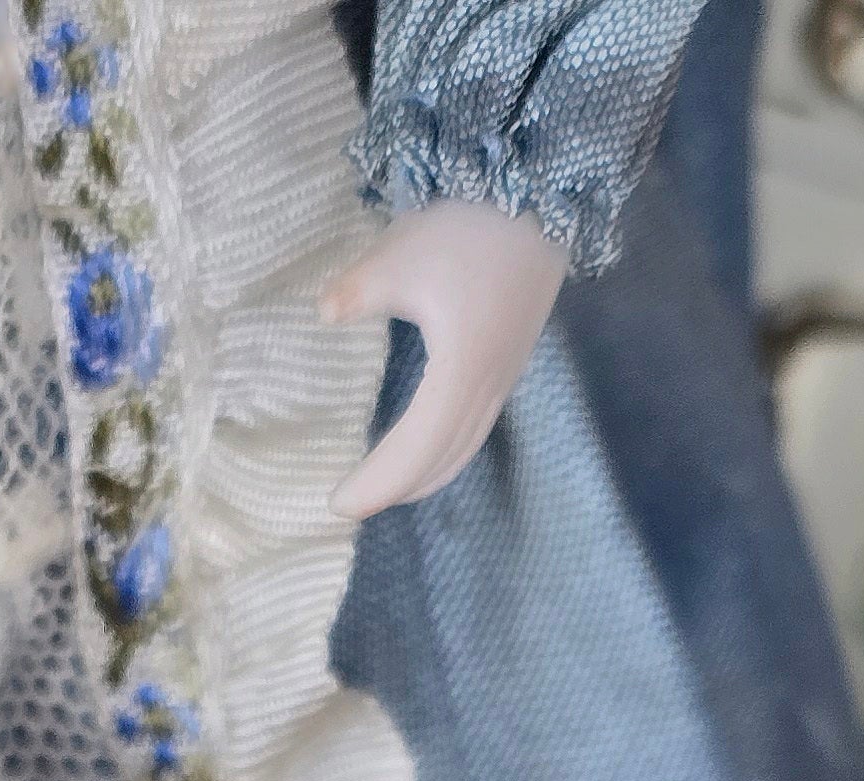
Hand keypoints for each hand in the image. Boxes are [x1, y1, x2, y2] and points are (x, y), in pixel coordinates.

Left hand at [319, 197, 567, 519]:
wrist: (539, 195)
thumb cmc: (469, 226)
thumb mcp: (399, 255)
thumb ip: (356, 292)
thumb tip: (324, 314)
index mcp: (460, 374)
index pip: (413, 453)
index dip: (376, 484)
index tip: (336, 501)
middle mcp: (488, 387)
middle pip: (441, 460)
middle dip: (395, 489)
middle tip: (350, 502)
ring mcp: (504, 376)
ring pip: (464, 448)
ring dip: (424, 475)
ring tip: (386, 486)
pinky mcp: (509, 360)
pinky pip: (475, 425)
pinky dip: (446, 450)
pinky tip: (427, 443)